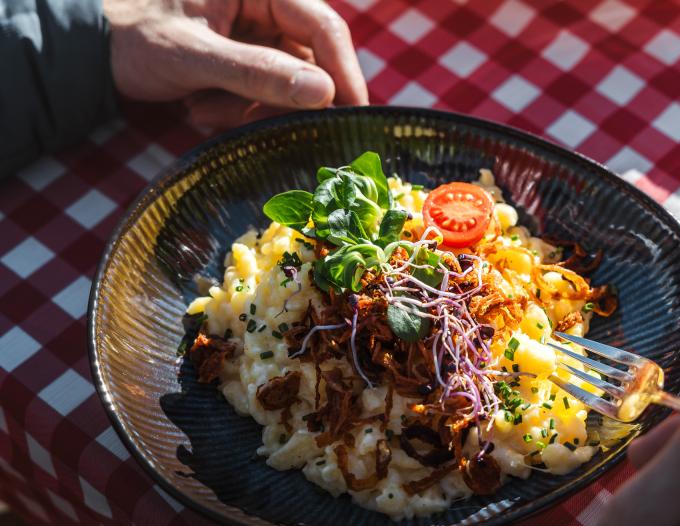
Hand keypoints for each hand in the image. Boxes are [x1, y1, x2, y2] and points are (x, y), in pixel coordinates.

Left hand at [103, 0, 367, 126]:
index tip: (351, 115)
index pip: (324, 27)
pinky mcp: (247, 57)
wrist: (90, 49)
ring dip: (252, 109)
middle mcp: (266, 5)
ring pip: (288, 84)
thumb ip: (258, 74)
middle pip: (310, 62)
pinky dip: (239, 109)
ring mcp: (257, 32)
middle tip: (248, 123)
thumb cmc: (133, 36)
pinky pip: (265, 92)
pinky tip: (201, 108)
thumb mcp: (194, 56)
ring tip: (203, 112)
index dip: (344, 74)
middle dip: (279, 100)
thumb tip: (324, 94)